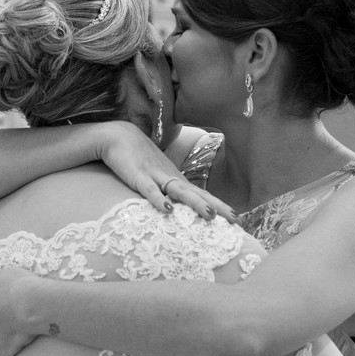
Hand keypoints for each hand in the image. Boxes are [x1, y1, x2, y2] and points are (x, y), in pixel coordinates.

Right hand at [97, 122, 235, 220]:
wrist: (118, 136)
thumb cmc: (139, 158)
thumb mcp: (156, 175)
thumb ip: (167, 189)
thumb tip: (178, 207)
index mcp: (175, 179)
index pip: (201, 193)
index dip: (219, 205)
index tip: (236, 218)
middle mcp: (170, 177)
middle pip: (197, 193)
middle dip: (217, 206)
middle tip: (235, 219)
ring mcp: (155, 175)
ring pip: (178, 191)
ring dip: (195, 203)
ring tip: (210, 215)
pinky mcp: (138, 176)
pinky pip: (149, 189)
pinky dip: (157, 200)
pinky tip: (167, 210)